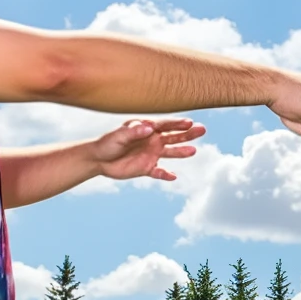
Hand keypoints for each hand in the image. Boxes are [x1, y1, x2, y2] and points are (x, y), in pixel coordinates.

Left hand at [86, 118, 204, 182]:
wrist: (98, 159)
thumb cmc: (107, 143)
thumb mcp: (118, 136)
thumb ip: (133, 132)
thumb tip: (148, 128)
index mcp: (146, 129)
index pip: (164, 125)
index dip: (177, 124)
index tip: (189, 122)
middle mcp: (152, 140)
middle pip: (173, 136)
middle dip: (187, 133)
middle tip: (202, 130)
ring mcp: (151, 154)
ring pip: (170, 153)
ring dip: (181, 152)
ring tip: (193, 151)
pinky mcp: (146, 168)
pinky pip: (159, 172)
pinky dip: (166, 175)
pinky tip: (173, 177)